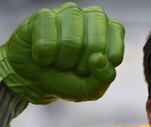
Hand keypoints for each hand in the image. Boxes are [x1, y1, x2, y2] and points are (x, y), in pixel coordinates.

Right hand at [0, 2, 123, 103]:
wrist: (35, 80)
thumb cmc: (69, 80)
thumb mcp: (91, 89)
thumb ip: (104, 77)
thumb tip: (99, 59)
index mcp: (112, 32)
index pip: (114, 55)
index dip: (99, 71)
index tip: (89, 72)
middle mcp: (95, 17)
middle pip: (96, 46)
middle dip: (81, 66)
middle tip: (72, 67)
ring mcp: (70, 12)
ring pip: (72, 42)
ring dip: (62, 61)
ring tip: (58, 61)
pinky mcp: (44, 15)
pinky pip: (48, 43)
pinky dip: (44, 58)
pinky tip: (42, 55)